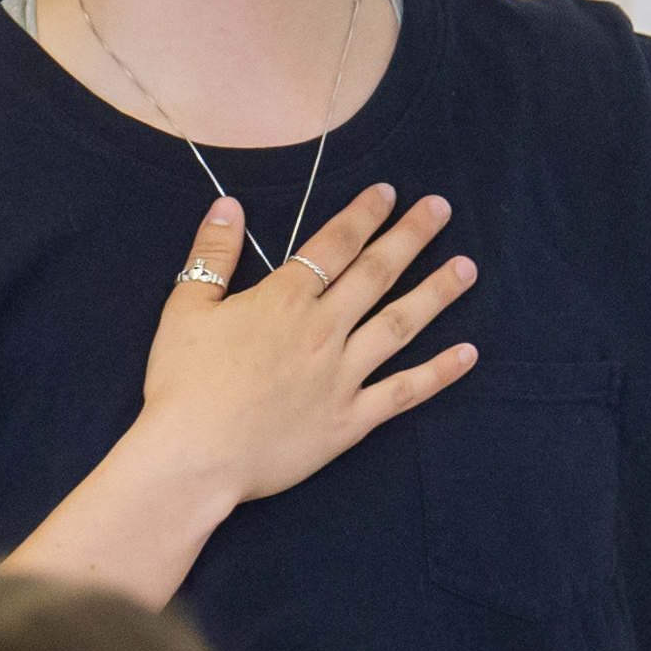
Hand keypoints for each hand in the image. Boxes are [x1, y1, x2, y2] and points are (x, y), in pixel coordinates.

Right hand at [131, 183, 475, 510]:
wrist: (192, 457)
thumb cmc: (182, 384)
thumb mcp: (186, 308)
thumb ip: (213, 253)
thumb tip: (230, 204)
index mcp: (284, 300)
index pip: (334, 245)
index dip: (364, 215)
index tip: (390, 194)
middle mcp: (323, 330)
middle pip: (376, 274)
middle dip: (411, 237)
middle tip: (442, 209)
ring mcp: (342, 376)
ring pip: (399, 325)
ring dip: (436, 293)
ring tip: (466, 268)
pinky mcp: (350, 420)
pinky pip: (403, 393)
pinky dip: (439, 373)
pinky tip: (468, 354)